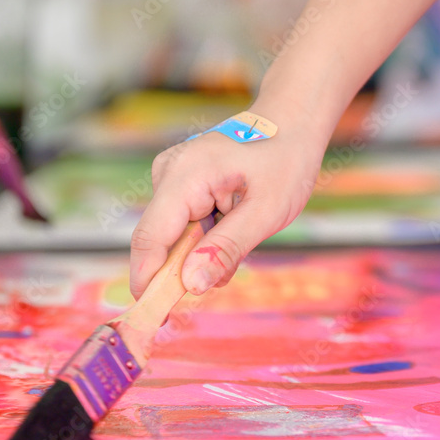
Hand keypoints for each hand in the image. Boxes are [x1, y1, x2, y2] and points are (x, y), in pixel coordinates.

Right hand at [129, 105, 324, 298]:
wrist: (291, 123)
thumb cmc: (285, 159)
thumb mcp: (266, 211)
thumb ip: (226, 249)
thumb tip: (191, 285)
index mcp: (185, 175)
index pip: (150, 238)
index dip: (148, 281)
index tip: (155, 317)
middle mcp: (168, 172)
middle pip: (159, 240)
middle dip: (187, 267)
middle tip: (228, 271)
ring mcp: (171, 176)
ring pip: (173, 236)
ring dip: (203, 251)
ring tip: (243, 232)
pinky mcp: (178, 183)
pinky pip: (182, 224)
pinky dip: (205, 236)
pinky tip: (233, 223)